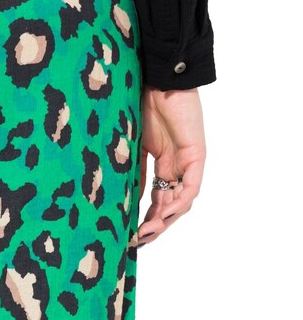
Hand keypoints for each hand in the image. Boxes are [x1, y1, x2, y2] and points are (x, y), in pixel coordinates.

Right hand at [137, 87, 205, 246]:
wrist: (155, 78)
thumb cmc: (138, 104)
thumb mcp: (130, 147)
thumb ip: (131, 173)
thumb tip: (123, 202)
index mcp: (161, 162)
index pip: (156, 198)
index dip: (144, 218)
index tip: (129, 234)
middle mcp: (176, 165)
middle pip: (168, 204)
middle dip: (154, 225)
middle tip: (137, 241)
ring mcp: (187, 160)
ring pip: (180, 201)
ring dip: (164, 220)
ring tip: (146, 233)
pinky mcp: (196, 154)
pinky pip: (190, 187)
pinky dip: (177, 204)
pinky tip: (163, 217)